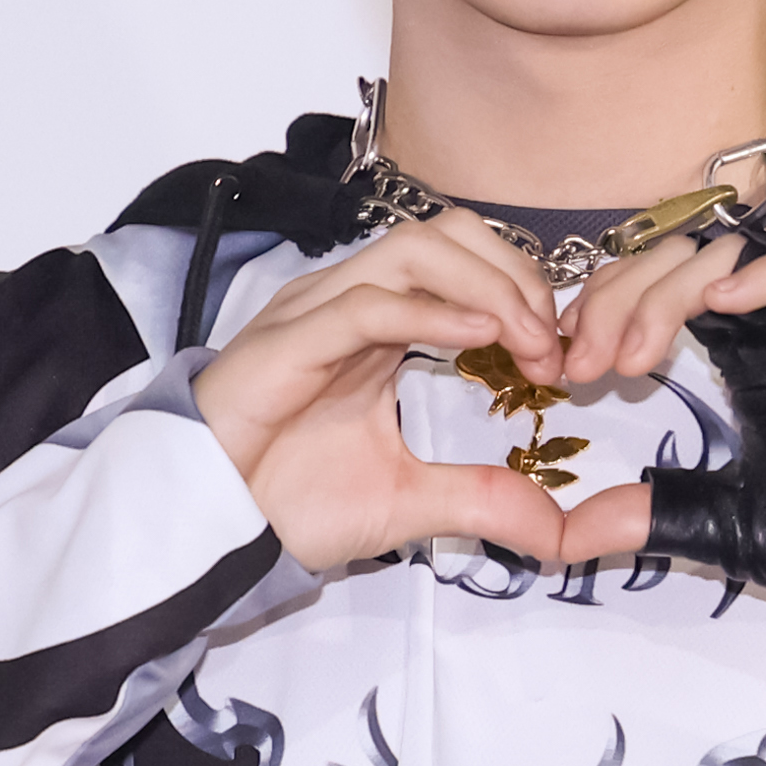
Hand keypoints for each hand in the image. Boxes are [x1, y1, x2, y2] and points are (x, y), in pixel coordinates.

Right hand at [194, 209, 568, 569]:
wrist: (208, 531)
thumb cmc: (287, 503)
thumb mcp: (407, 502)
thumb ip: (481, 500)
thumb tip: (554, 530)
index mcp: (379, 323)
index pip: (466, 260)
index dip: (523, 293)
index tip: (558, 359)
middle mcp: (352, 301)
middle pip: (450, 234)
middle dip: (515, 275)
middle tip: (549, 344)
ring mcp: (317, 312)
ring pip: (414, 249)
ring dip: (486, 286)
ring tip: (524, 340)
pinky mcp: (288, 341)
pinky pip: (365, 304)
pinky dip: (430, 312)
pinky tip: (478, 339)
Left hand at [554, 232, 765, 560]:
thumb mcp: (731, 526)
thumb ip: (657, 515)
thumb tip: (568, 534)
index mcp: (735, 356)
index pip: (649, 296)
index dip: (599, 317)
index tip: (566, 370)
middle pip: (673, 263)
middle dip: (617, 300)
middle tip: (587, 365)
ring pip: (726, 255)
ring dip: (667, 292)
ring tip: (634, 359)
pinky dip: (763, 275)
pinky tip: (719, 307)